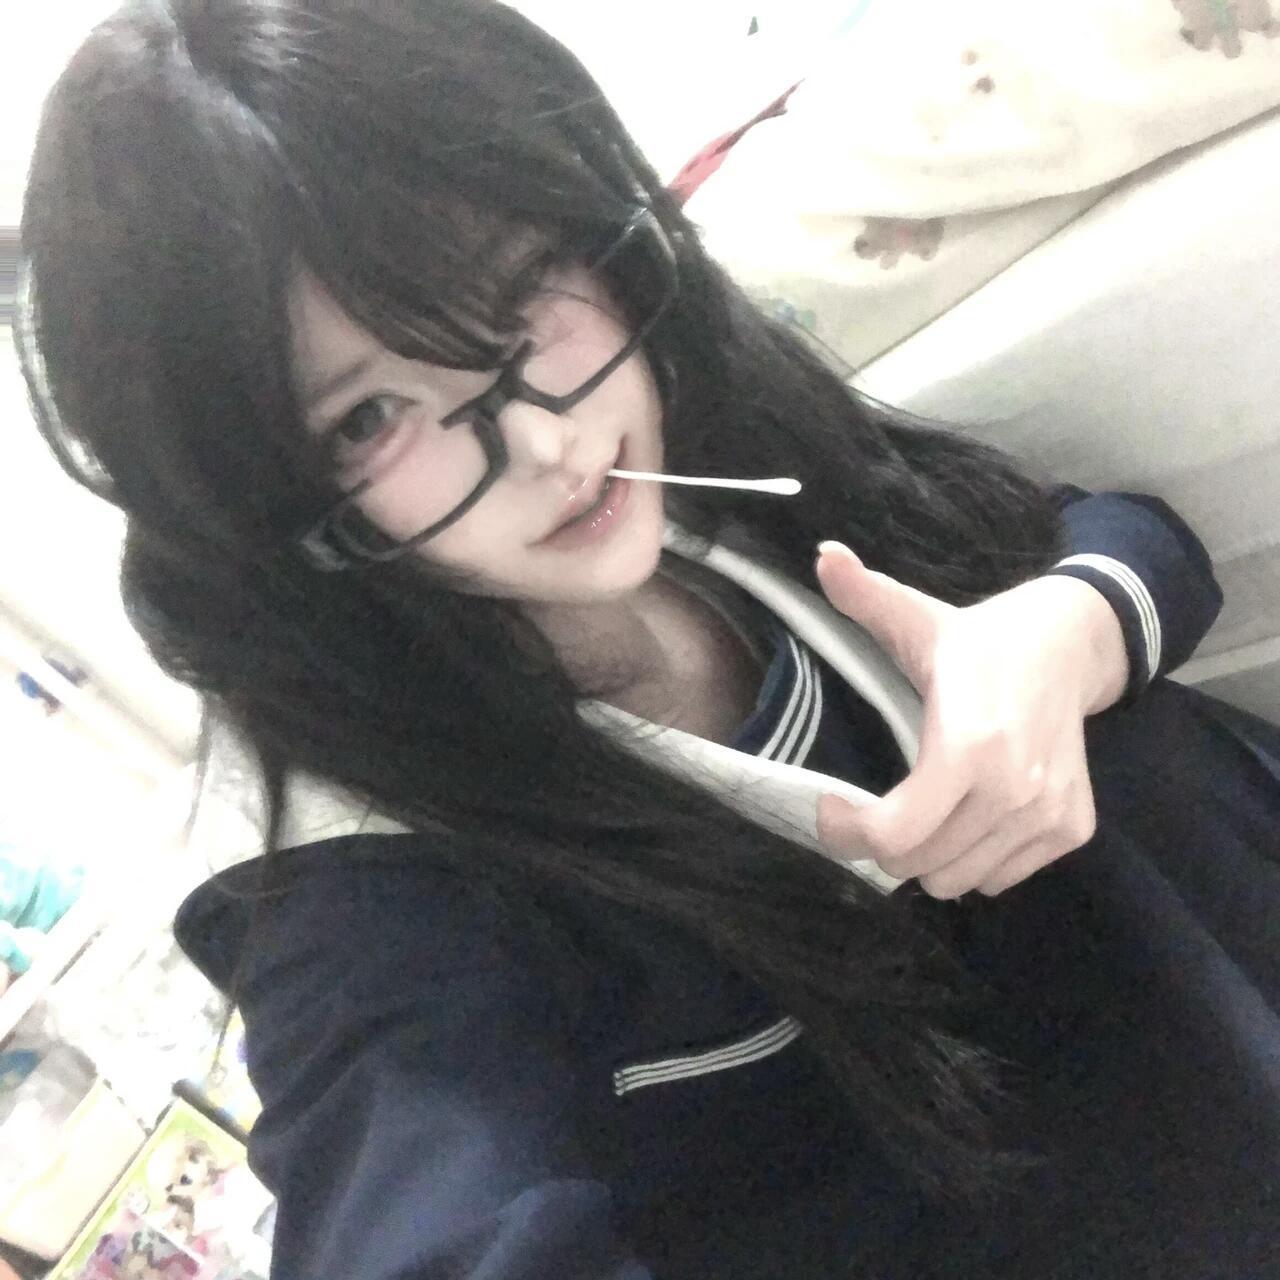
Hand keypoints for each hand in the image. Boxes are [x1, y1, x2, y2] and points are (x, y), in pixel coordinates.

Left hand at [813, 542, 1127, 898]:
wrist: (1071, 646)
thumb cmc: (977, 639)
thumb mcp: (916, 616)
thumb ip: (864, 595)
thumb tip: (823, 554)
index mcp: (967, 743)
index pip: (896, 833)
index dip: (847, 833)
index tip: (830, 807)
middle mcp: (1013, 789)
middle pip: (919, 866)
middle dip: (882, 846)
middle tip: (871, 811)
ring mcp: (1047, 814)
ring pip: (958, 882)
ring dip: (929, 857)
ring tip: (921, 811)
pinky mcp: (1072, 829)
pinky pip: (999, 879)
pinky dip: (974, 859)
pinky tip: (966, 814)